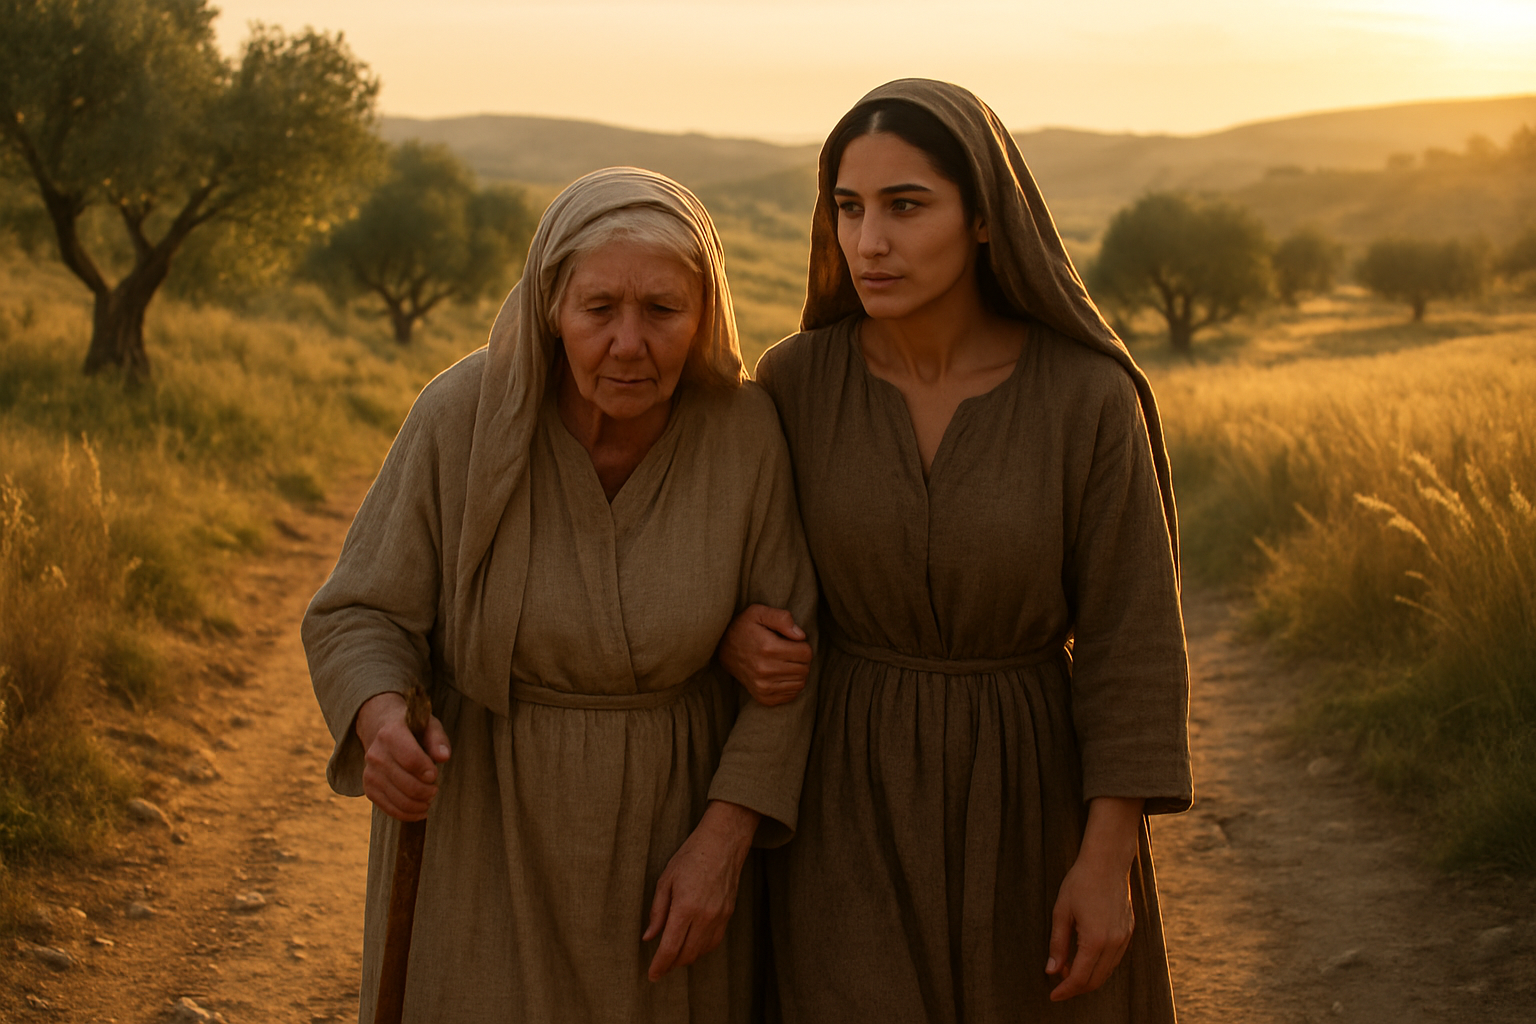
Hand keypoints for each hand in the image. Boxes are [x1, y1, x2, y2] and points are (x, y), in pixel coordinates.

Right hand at [355, 691, 451, 821]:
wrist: (381, 729)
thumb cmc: (412, 728)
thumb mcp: (428, 725)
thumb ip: (438, 740)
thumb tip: (444, 757)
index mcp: (390, 734)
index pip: (411, 759)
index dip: (427, 772)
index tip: (435, 775)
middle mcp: (376, 755)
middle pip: (407, 784)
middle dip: (427, 791)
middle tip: (435, 789)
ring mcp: (370, 773)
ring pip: (399, 800)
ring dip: (419, 805)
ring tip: (429, 799)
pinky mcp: (369, 789)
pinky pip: (389, 809)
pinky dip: (408, 814)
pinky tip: (420, 810)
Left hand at [643, 800, 759, 979]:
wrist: (723, 843)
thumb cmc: (690, 857)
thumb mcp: (665, 880)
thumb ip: (657, 912)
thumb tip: (648, 937)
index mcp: (686, 907)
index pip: (670, 948)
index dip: (659, 966)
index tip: (652, 976)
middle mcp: (705, 916)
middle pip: (686, 955)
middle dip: (671, 965)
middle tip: (659, 967)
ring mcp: (719, 917)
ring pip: (701, 951)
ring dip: (686, 958)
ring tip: (673, 956)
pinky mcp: (728, 915)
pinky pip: (713, 942)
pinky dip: (700, 949)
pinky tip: (691, 945)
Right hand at [717, 604, 810, 706]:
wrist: (722, 648)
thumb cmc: (744, 627)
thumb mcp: (759, 612)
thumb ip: (782, 618)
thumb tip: (801, 636)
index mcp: (768, 648)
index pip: (806, 653)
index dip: (803, 645)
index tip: (792, 642)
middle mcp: (765, 670)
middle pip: (804, 669)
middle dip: (801, 659)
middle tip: (789, 652)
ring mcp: (763, 686)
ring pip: (800, 683)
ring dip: (797, 672)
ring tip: (785, 662)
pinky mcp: (763, 697)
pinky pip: (792, 695)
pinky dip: (791, 685)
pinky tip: (781, 674)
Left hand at [1047, 797, 1143, 1000]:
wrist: (1107, 862)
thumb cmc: (1080, 883)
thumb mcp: (1061, 912)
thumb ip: (1057, 944)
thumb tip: (1052, 970)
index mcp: (1095, 940)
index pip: (1080, 978)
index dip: (1065, 990)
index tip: (1053, 996)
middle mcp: (1114, 943)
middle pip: (1095, 980)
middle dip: (1076, 987)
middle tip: (1058, 985)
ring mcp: (1124, 938)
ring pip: (1107, 972)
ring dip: (1088, 977)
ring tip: (1067, 968)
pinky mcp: (1129, 932)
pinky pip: (1115, 959)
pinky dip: (1099, 965)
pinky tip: (1084, 957)